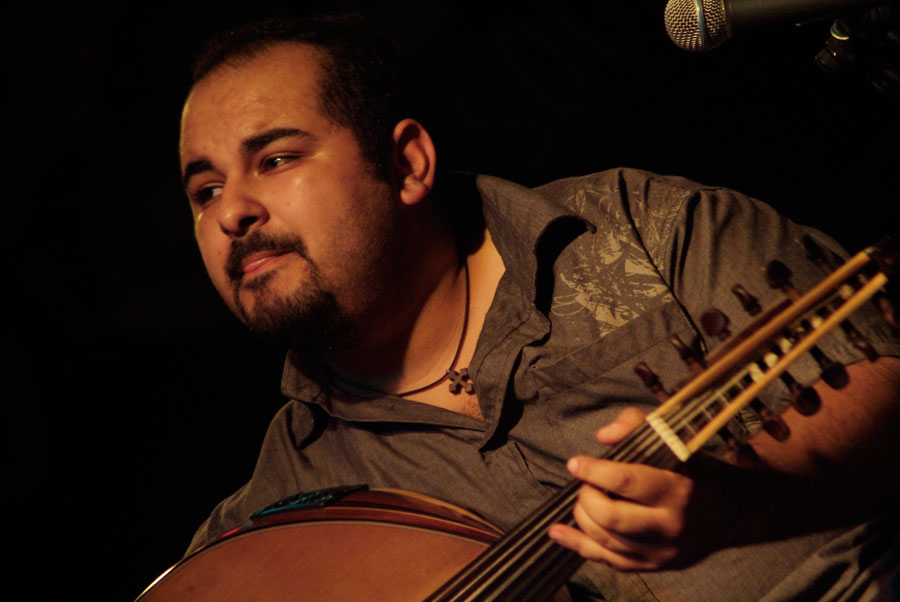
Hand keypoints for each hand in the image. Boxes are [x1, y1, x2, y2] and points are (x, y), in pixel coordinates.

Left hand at [548, 408, 727, 570]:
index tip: (575, 463)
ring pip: (607, 541)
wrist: (733, 512)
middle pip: (613, 517)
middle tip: (585, 484)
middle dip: (587, 498)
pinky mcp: (655, 566)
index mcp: (678, 490)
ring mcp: (663, 551)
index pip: (628, 482)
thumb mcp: (677, 440)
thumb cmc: (697, 470)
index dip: (595, 471)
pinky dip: (579, 546)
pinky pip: (609, 561)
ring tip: (583, 501)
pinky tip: (558, 533)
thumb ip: (638, 426)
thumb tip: (602, 436)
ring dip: (583, 518)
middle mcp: (671, 526)